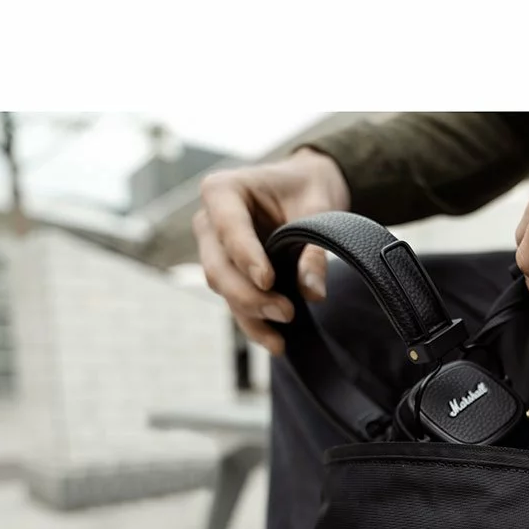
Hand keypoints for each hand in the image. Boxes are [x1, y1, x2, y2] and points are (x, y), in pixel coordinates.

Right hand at [193, 147, 350, 354]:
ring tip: (280, 339)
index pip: (229, 228)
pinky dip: (252, 322)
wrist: (308, 187)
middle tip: (286, 313)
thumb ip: (314, 249)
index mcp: (223, 191)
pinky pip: (233, 301)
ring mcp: (215, 249)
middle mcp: (209, 221)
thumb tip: (313, 293)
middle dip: (249, 296)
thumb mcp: (319, 209)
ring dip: (251, 315)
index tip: (268, 281)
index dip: (246, 257)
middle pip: (218, 267)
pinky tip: (274, 341)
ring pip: (223, 289)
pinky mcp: (229, 273)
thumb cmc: (308, 189)